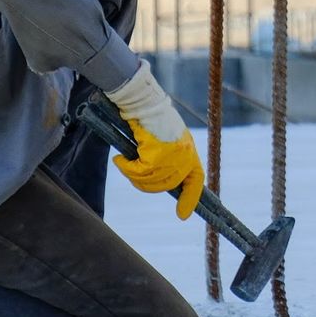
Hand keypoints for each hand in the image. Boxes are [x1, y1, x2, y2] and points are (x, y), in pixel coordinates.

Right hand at [106, 62, 204, 217]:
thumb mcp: (165, 136)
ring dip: (133, 174)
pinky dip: (126, 167)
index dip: (190, 198)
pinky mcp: (156, 155)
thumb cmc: (151, 115)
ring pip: (150, 181)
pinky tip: (119, 159)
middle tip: (132, 172)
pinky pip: (138, 172)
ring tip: (123, 162)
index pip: (196, 180)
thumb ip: (166, 155)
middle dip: (146, 183)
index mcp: (189, 150)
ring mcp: (172, 157)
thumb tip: (156, 177)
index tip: (183, 215)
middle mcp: (185, 155)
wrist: (144, 101)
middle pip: (166, 185)